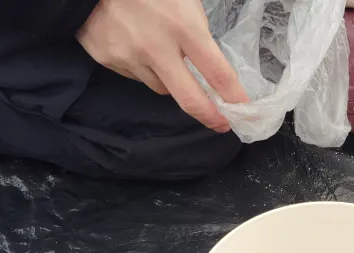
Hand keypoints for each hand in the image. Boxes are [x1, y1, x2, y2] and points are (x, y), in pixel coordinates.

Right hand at [77, 0, 247, 132]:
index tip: (245, 110)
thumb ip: (197, 31)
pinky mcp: (108, 59)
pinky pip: (136, 75)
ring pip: (162, 87)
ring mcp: (130, 57)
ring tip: (162, 51)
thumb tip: (211, 65)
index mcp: (183, 26)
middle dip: (210, 116)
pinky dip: (143, 67)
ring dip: (170, 79)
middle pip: (190, 99)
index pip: (218, 73)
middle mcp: (157, 48)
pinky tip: (136, 43)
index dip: (235, 96)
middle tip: (222, 124)